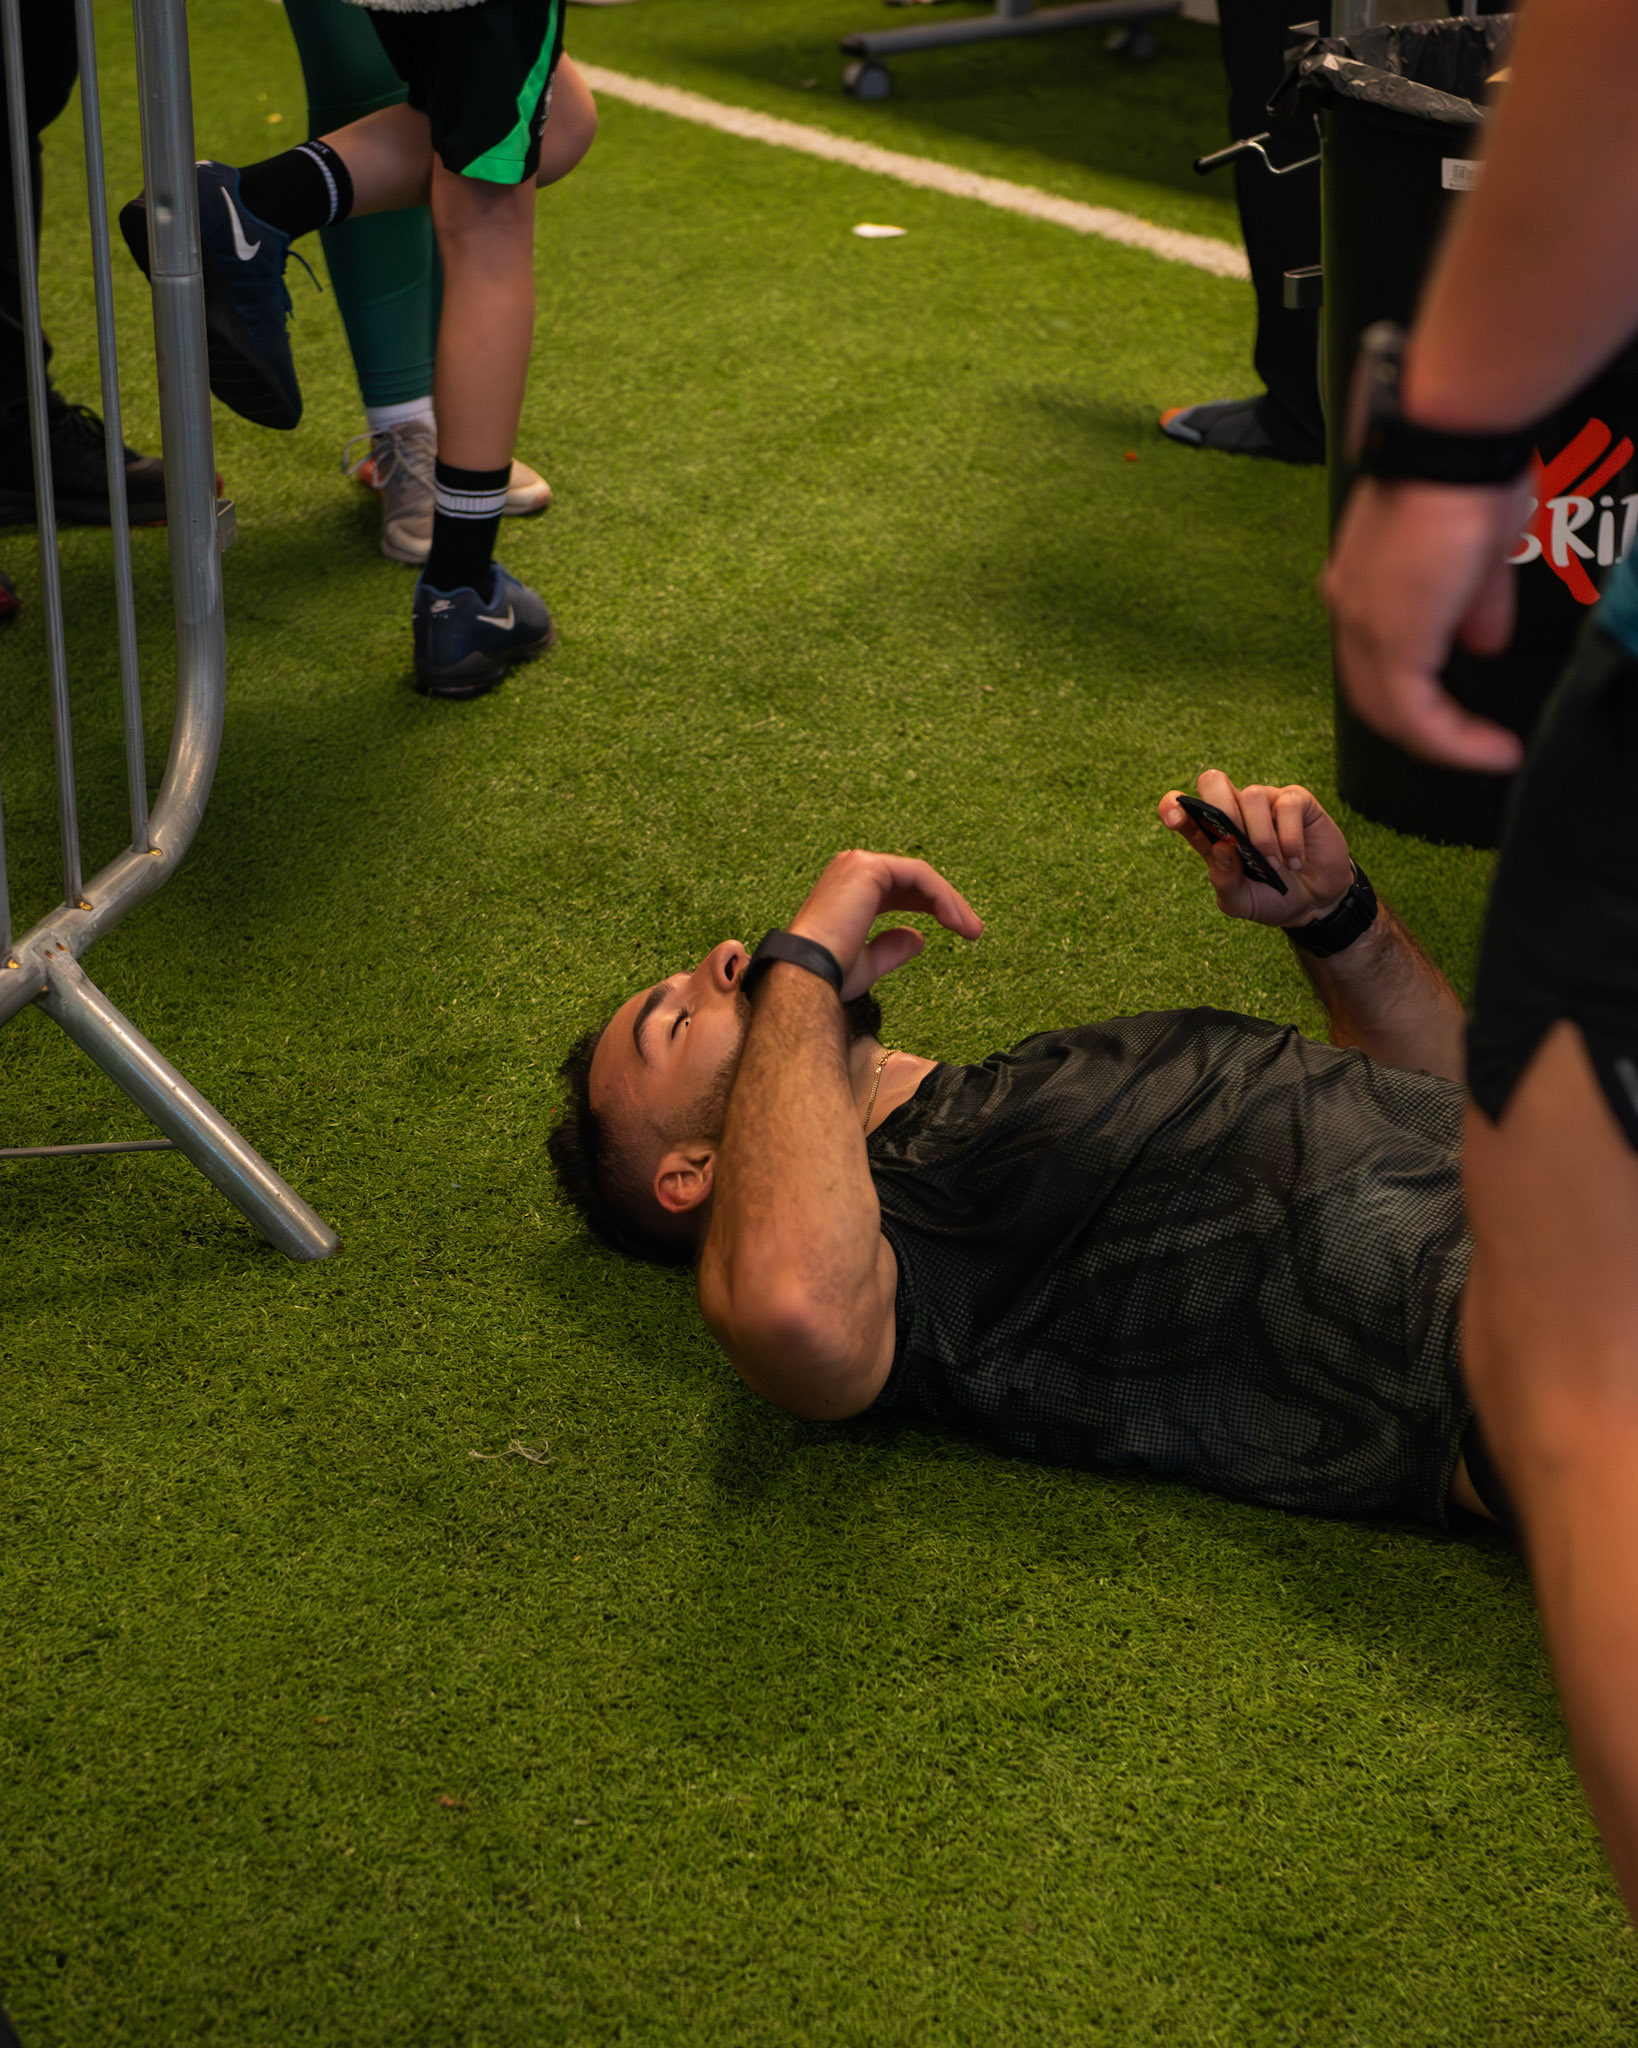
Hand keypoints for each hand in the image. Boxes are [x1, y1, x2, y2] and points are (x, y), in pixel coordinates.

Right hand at [787, 850, 983, 1000]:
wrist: (806, 975)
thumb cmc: (829, 976)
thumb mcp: (867, 963)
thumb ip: (891, 947)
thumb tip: (919, 938)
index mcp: (848, 891)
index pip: (898, 889)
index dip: (929, 907)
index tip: (958, 931)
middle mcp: (850, 871)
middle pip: (912, 879)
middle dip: (946, 904)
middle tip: (973, 930)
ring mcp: (858, 865)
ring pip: (920, 876)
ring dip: (950, 901)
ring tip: (972, 929)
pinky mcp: (869, 868)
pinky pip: (919, 875)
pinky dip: (942, 897)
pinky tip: (955, 921)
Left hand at [1158, 770, 1354, 929]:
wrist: (1316, 902)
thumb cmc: (1271, 898)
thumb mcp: (1242, 902)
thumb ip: (1225, 882)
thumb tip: (1222, 848)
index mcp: (1212, 834)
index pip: (1183, 809)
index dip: (1172, 806)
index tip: (1174, 818)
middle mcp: (1236, 812)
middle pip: (1213, 781)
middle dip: (1220, 807)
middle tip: (1236, 844)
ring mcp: (1267, 803)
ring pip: (1252, 795)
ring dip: (1262, 836)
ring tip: (1274, 866)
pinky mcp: (1297, 801)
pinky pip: (1287, 804)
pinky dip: (1290, 837)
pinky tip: (1295, 861)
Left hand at [1323, 473, 1533, 772]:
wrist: (1452, 440)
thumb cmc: (1467, 471)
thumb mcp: (1479, 550)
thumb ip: (1474, 605)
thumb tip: (1481, 644)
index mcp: (1362, 583)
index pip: (1378, 659)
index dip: (1419, 693)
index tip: (1463, 713)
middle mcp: (1350, 606)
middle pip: (1376, 694)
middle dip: (1426, 726)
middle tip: (1474, 743)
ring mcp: (1364, 625)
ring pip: (1392, 712)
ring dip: (1444, 741)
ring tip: (1489, 753)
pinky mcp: (1391, 640)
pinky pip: (1417, 716)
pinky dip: (1454, 741)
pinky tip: (1491, 750)